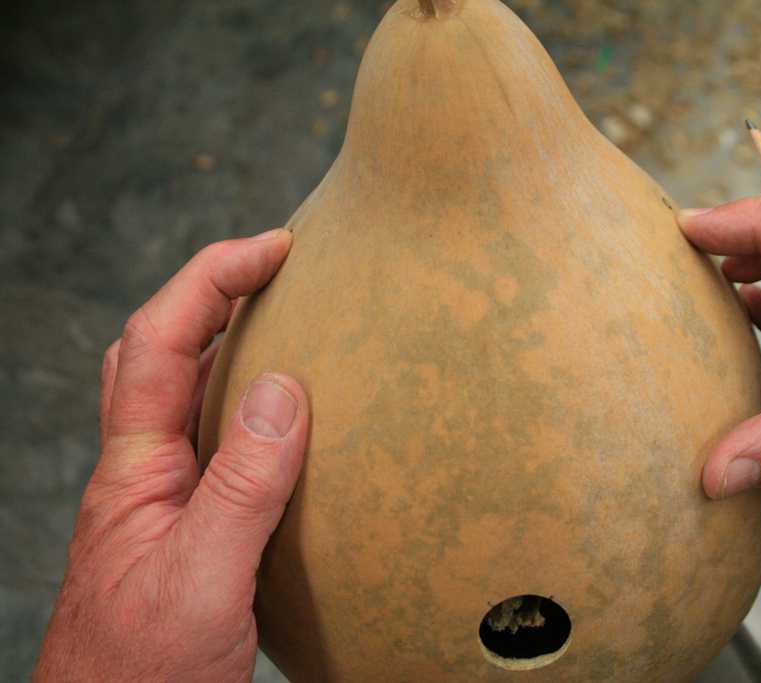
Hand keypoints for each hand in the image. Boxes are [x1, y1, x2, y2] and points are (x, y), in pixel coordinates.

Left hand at [35, 229, 309, 680]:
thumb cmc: (143, 675)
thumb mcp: (202, 581)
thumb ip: (242, 487)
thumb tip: (282, 388)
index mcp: (135, 472)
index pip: (161, 343)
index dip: (212, 278)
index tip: (275, 248)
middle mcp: (144, 474)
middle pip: (159, 352)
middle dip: (212, 291)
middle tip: (275, 268)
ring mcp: (164, 502)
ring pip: (185, 396)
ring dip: (228, 344)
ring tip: (290, 325)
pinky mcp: (190, 530)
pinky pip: (218, 445)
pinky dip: (251, 408)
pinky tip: (290, 425)